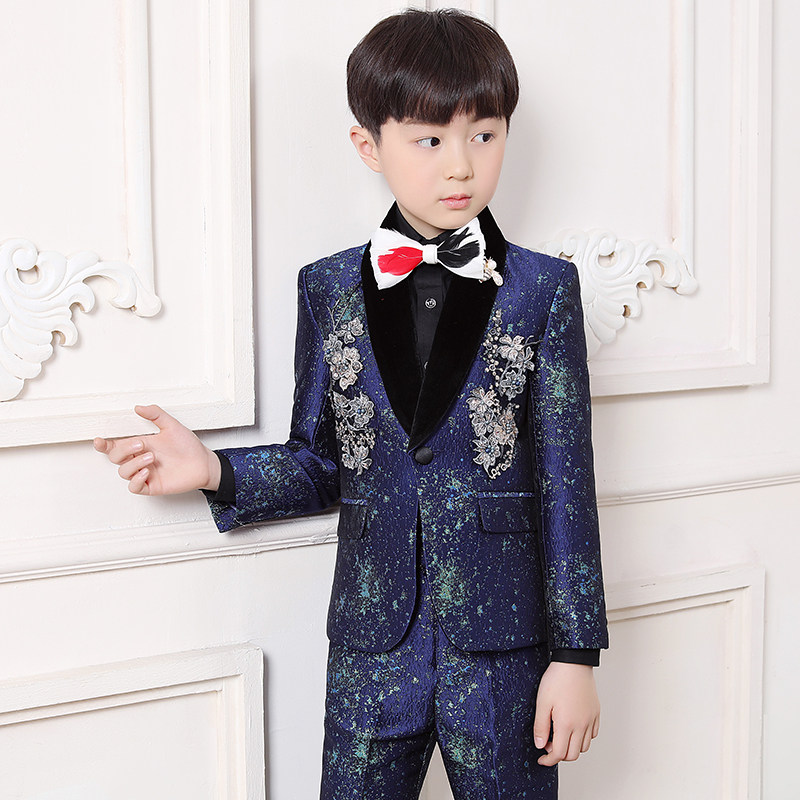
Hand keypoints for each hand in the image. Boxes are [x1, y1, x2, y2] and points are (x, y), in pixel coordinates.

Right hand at [93, 405, 220, 495]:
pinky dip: (136, 479)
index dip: (104, 445)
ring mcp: (145, 473)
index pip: (115, 446)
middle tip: (141, 443)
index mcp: (141, 445)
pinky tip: (147, 472)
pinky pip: (134, 487)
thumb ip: (156, 415)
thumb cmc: (188, 446)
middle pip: (116, 458)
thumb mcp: (172, 426)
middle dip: (124, 450)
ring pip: (123, 472)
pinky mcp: (152, 485)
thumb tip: (138, 407)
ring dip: (133, 463)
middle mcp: (140, 459)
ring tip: (151, 457)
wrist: (203, 463)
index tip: (99, 440)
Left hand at [533, 661, 599, 765]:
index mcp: (566, 724)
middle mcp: (581, 725)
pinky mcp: (596, 713)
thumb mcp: (542, 702)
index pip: (559, 754)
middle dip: (559, 755)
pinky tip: (573, 727)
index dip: (548, 760)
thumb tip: (540, 745)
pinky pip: (593, 734)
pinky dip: (583, 737)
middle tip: (548, 744)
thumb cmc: (557, 679)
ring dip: (571, 747)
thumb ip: (540, 726)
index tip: (541, 759)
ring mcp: (590, 719)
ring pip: (584, 746)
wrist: (574, 663)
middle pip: (573, 754)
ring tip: (559, 734)